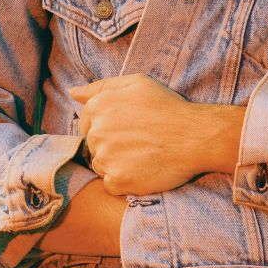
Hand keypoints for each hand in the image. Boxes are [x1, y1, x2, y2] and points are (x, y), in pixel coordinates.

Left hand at [70, 74, 243, 195]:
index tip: (129, 129)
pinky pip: (111, 184)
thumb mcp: (136, 83)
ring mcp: (106, 158)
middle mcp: (96, 132)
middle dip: (112, 145)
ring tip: (143, 155)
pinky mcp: (117, 180)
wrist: (195, 136)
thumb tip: (72, 92)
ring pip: (101, 166)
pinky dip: (125, 180)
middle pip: (93, 146)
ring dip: (117, 164)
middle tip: (140, 142)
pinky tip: (143, 169)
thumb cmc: (168, 107)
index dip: (108, 127)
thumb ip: (101, 87)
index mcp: (97, 107)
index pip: (87, 124)